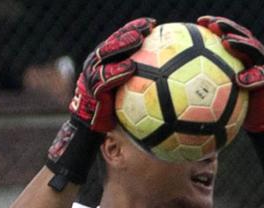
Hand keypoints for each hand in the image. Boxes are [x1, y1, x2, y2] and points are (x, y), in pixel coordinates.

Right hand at [69, 17, 154, 131]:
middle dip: (129, 32)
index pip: (120, 40)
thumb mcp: (130, 96)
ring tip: (138, 39)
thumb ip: (144, 83)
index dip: (134, 29)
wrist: (94, 127)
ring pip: (107, 53)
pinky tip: (131, 67)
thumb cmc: (115, 112)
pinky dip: (118, 71)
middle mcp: (98, 63)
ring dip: (123, 44)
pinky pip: (105, 77)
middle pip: (114, 42)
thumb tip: (172, 78)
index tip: (152, 24)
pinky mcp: (91, 87)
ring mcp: (92, 74)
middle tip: (146, 27)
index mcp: (106, 61)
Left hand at [196, 15, 263, 132]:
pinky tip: (240, 80)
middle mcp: (253, 59)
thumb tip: (176, 73)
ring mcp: (262, 70)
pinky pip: (262, 79)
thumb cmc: (233, 106)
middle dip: (229, 28)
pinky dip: (252, 78)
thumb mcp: (215, 92)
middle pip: (244, 36)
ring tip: (227, 42)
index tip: (200, 21)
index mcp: (241, 56)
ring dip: (241, 45)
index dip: (217, 24)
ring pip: (255, 51)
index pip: (230, 34)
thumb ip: (201, 81)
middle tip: (215, 26)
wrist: (257, 121)